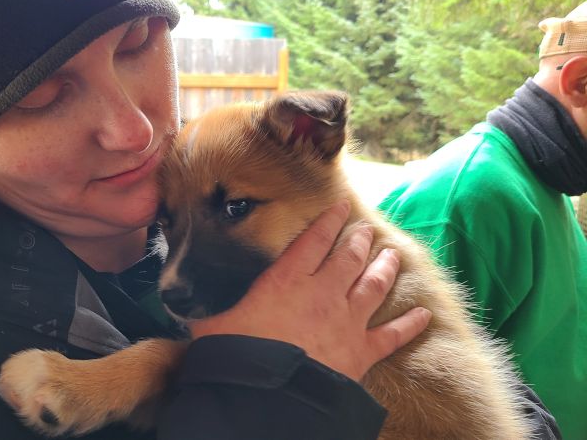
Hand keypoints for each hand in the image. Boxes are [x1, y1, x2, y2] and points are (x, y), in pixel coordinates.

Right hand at [189, 200, 431, 381]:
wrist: (266, 397)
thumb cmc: (235, 356)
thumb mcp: (210, 320)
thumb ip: (207, 298)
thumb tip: (182, 285)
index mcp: (287, 280)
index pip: (313, 241)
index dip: (329, 221)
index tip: (341, 206)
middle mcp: (322, 293)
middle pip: (348, 258)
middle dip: (358, 240)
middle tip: (366, 229)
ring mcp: (346, 322)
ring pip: (372, 286)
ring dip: (383, 268)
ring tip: (391, 255)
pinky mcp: (361, 353)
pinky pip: (392, 336)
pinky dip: (409, 325)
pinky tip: (422, 314)